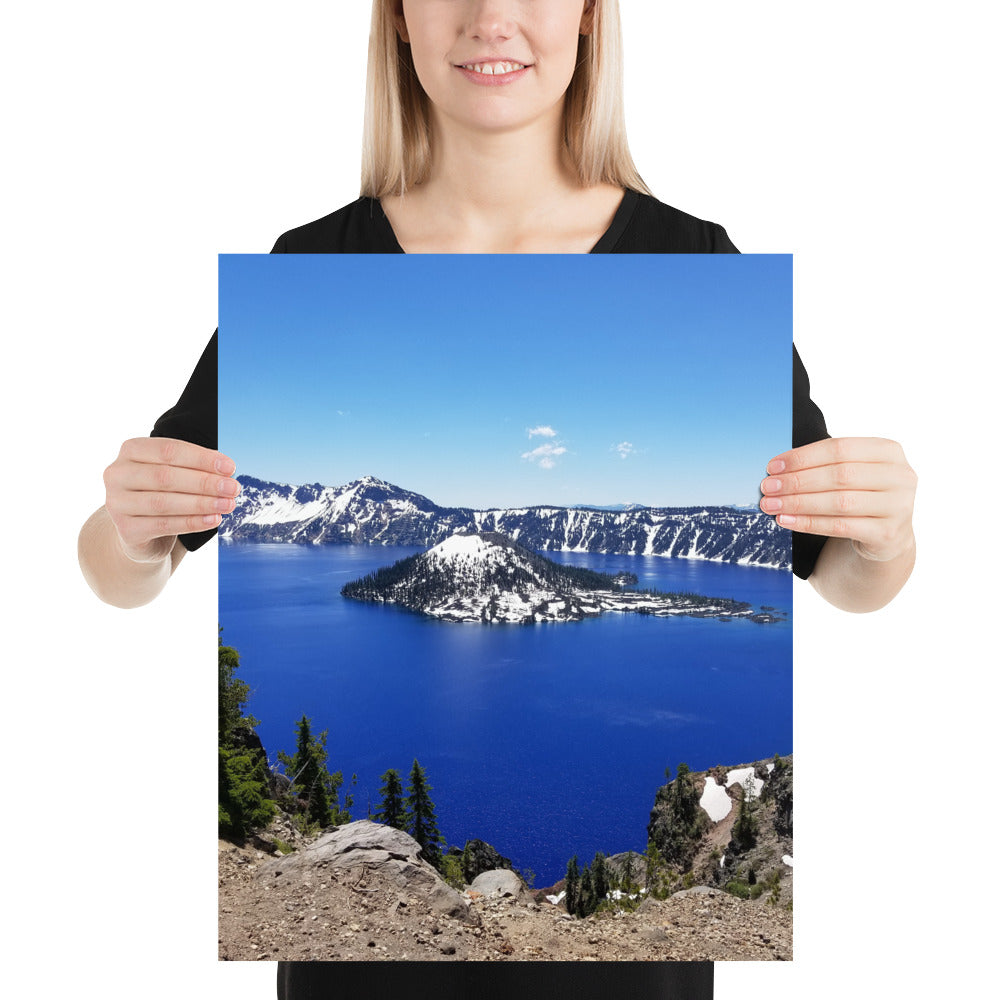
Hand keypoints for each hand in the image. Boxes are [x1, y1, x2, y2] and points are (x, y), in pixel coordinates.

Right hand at [103, 437, 239, 561]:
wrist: (140, 531)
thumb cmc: (162, 493)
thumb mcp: (174, 473)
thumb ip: (194, 467)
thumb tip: (227, 470)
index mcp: (131, 450)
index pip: (168, 450)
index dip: (201, 458)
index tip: (230, 467)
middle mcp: (117, 474)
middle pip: (165, 476)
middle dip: (205, 482)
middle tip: (233, 488)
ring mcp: (117, 503)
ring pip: (164, 502)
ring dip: (201, 503)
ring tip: (228, 505)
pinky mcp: (126, 529)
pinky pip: (164, 525)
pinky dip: (192, 522)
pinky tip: (213, 520)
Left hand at [760, 437, 916, 562]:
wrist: (887, 535)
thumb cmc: (861, 495)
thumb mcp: (853, 472)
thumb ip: (824, 465)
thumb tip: (777, 470)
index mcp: (889, 451)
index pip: (840, 448)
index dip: (803, 457)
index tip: (773, 466)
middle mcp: (900, 476)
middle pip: (839, 475)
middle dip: (797, 481)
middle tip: (768, 487)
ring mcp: (899, 506)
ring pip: (839, 502)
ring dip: (798, 503)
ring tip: (771, 505)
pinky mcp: (888, 533)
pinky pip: (840, 526)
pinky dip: (808, 523)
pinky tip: (786, 521)